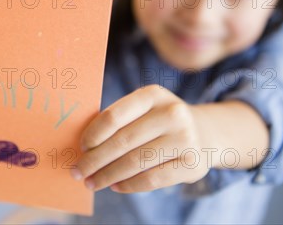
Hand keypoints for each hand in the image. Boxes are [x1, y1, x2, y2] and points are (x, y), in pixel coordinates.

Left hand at [71, 84, 209, 192]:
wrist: (204, 132)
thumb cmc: (158, 121)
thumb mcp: (143, 109)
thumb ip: (118, 120)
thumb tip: (83, 147)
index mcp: (152, 94)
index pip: (114, 116)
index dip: (93, 134)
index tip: (81, 147)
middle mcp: (172, 113)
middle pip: (123, 142)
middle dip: (95, 160)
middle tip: (78, 172)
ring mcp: (185, 138)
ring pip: (135, 162)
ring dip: (108, 176)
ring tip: (92, 183)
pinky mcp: (192, 164)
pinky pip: (152, 179)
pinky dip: (129, 185)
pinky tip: (116, 186)